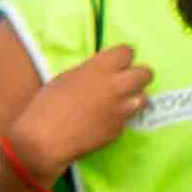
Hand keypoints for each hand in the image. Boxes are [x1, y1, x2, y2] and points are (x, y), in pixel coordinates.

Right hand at [8, 44, 153, 178]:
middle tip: (126, 81)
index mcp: (100, 68)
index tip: (117, 63)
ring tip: (121, 102)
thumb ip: (91, 72)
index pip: (128, 52)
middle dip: (138, 76)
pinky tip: (106, 121)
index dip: (122, 57)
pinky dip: (121, 118)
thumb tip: (103, 73)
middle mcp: (116, 86)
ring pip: (144, 98)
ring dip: (135, 98)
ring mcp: (121, 109)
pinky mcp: (120, 129)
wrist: (46, 139)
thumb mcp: (68, 78)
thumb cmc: (48, 104)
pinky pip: (129, 118)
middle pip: (146, 73)